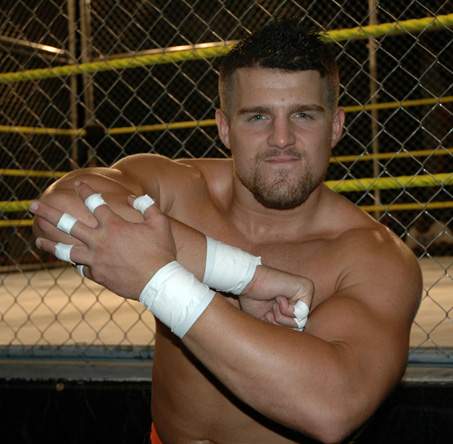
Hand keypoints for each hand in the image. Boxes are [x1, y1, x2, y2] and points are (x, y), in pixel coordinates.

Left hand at [30, 182, 175, 299]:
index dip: (85, 191)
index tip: (78, 183)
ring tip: (37, 239)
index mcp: (113, 226)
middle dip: (49, 212)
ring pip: (66, 251)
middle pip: (67, 224)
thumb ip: (147, 206)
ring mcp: (96, 260)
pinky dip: (78, 264)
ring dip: (50, 244)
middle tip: (33, 206)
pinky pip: (83, 269)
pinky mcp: (98, 275)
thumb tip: (132, 197)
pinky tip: (73, 262)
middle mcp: (99, 241)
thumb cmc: (162, 251)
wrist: (159, 282)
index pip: (94, 203)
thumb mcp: (160, 223)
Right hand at [239, 266, 312, 328]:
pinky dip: (285, 309)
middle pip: (299, 326)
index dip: (278, 326)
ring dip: (281, 316)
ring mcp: (306, 290)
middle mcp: (304, 296)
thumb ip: (282, 328)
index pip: (295, 327)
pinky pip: (301, 313)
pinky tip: (279, 296)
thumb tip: (295, 342)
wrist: (247, 282)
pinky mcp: (306, 287)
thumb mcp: (268, 320)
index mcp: (296, 302)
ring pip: (300, 321)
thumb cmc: (253, 299)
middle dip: (280, 322)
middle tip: (271, 308)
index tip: (269, 312)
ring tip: (274, 301)